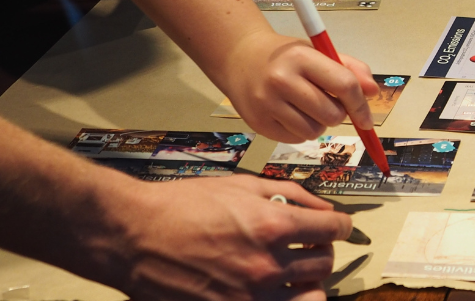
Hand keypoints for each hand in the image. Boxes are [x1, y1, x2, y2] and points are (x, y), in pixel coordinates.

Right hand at [107, 174, 352, 300]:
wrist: (134, 235)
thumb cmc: (184, 204)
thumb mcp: (242, 184)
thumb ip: (290, 193)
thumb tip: (323, 207)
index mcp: (273, 224)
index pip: (334, 229)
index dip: (340, 225)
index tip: (336, 225)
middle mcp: (267, 263)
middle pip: (324, 263)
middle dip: (323, 250)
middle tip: (310, 244)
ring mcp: (251, 296)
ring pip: (311, 297)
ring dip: (309, 282)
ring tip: (296, 272)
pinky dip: (284, 300)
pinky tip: (275, 290)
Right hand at [217, 31, 378, 142]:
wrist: (240, 59)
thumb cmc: (286, 57)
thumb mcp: (317, 51)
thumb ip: (349, 68)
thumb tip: (373, 92)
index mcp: (301, 57)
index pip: (344, 85)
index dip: (361, 105)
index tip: (367, 120)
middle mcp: (281, 79)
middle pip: (331, 114)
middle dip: (338, 114)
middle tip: (327, 103)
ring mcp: (267, 103)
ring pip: (314, 132)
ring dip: (319, 124)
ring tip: (307, 107)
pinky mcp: (258, 123)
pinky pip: (296, 139)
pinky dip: (301, 131)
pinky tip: (291, 114)